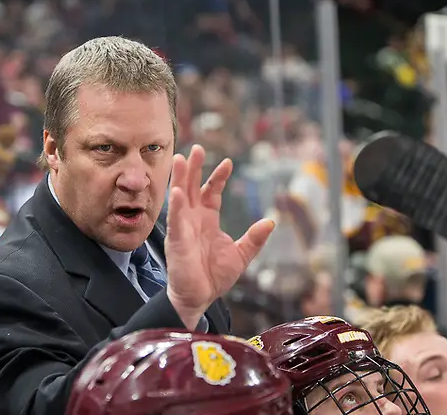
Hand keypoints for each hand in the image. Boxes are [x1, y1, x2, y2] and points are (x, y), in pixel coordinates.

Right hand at [165, 145, 273, 328]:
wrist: (199, 298)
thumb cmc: (214, 277)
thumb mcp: (241, 255)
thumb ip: (254, 239)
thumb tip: (270, 222)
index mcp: (208, 220)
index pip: (211, 192)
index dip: (218, 177)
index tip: (227, 162)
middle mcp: (193, 219)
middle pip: (192, 187)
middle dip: (194, 168)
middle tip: (196, 148)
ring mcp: (183, 228)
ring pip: (180, 197)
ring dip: (180, 178)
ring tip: (179, 158)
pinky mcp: (176, 240)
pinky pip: (175, 220)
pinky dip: (176, 206)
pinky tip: (177, 191)